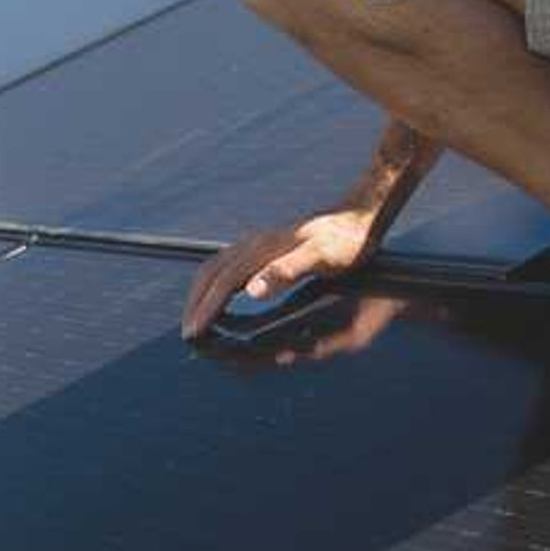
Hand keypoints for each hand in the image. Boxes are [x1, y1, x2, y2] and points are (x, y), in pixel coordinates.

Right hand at [180, 209, 378, 339]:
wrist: (360, 216)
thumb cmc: (345, 241)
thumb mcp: (320, 257)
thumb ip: (286, 271)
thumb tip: (250, 290)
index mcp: (263, 249)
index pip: (223, 283)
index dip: (206, 309)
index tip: (194, 334)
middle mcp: (255, 244)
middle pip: (211, 272)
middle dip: (195, 303)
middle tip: (189, 334)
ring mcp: (260, 243)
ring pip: (217, 267)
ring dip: (202, 293)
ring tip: (198, 319)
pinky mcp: (267, 245)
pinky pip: (230, 265)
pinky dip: (217, 284)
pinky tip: (225, 297)